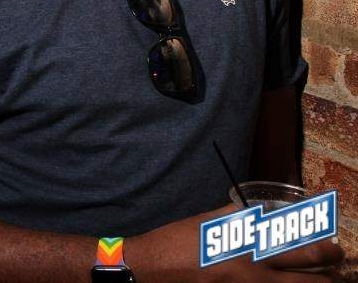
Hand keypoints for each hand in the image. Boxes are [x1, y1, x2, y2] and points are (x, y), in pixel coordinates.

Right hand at [127, 204, 343, 280]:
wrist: (151, 268)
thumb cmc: (176, 242)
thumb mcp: (208, 223)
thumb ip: (235, 218)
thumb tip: (256, 214)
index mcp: (246, 244)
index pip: (298, 246)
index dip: (324, 248)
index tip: (333, 247)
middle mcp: (252, 271)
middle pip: (308, 276)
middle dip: (331, 270)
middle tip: (339, 264)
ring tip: (328, 281)